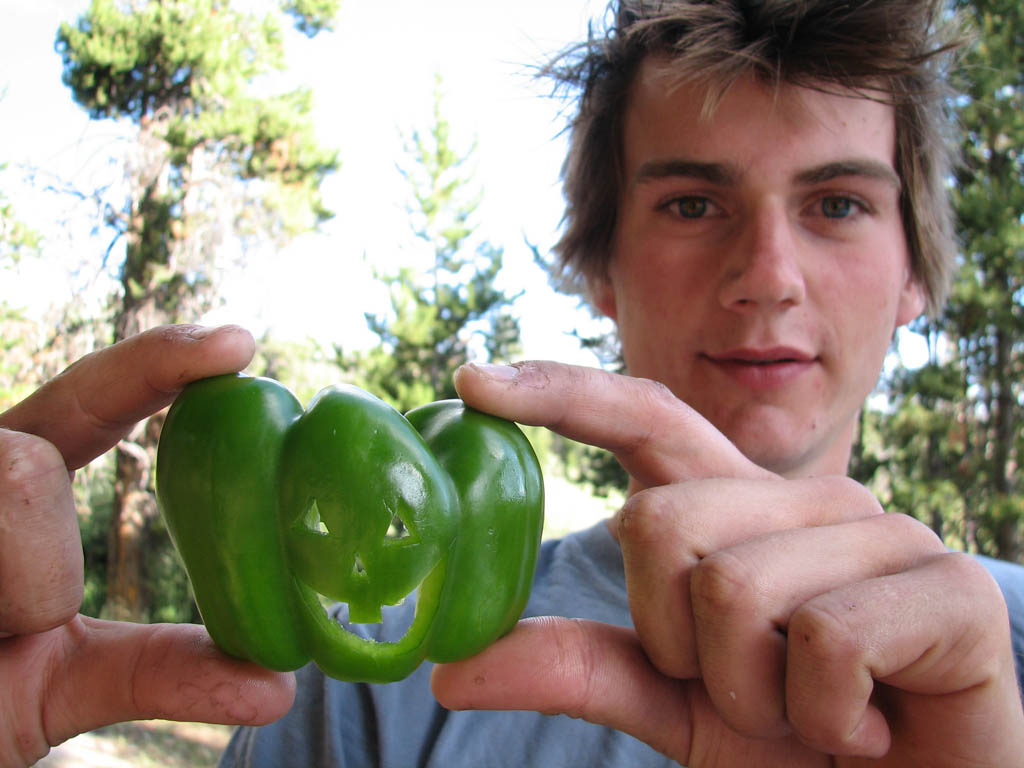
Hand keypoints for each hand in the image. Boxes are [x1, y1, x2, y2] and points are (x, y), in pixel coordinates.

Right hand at [0, 325, 294, 766]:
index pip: (86, 400)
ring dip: (2, 612)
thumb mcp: (56, 686)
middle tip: (14, 634)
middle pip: (24, 463)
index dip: (158, 362)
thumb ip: (157, 671)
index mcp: (9, 485)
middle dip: (33, 575)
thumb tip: (277, 688)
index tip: (240, 344)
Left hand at [432, 361, 1023, 765]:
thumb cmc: (792, 735)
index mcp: (737, 509)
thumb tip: (450, 670)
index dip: (560, 393)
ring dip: (750, 694)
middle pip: (658, 523)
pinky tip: (865, 727)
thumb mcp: (671, 700)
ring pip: (734, 590)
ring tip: (810, 712)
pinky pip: (826, 642)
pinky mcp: (949, 586)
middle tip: (748, 689)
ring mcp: (881, 531)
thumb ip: (579, 668)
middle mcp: (806, 497)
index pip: (644, 418)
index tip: (471, 379)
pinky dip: (822, 717)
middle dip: (675, 643)